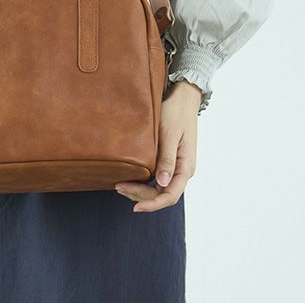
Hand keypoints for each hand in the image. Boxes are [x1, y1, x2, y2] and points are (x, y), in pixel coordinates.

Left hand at [114, 79, 201, 211]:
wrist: (183, 97)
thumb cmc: (176, 113)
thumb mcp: (169, 134)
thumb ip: (166, 159)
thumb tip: (162, 184)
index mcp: (186, 167)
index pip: (170, 196)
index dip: (152, 205)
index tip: (135, 207)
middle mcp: (183, 170)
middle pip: (162, 194)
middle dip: (141, 196)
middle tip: (118, 187)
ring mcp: (176, 165)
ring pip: (159, 188)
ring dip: (141, 190)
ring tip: (120, 185)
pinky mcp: (170, 159)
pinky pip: (158, 177)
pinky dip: (144, 180)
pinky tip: (131, 177)